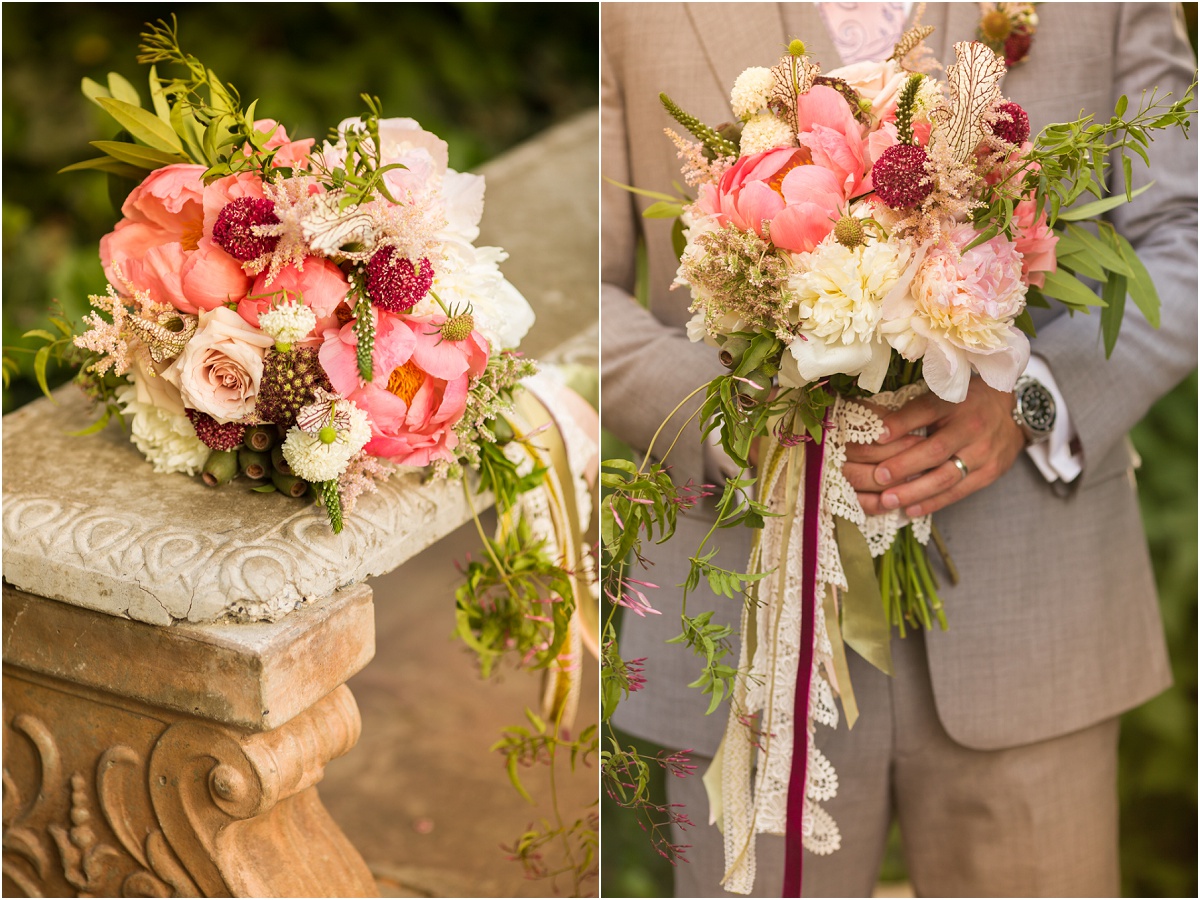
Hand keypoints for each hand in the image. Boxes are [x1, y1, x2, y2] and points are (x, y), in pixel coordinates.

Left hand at [843, 379, 1025, 517]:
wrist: (1013, 412)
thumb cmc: (968, 402)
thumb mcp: (946, 393)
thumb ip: (916, 409)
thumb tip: (877, 427)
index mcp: (957, 402)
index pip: (927, 410)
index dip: (902, 423)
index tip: (878, 435)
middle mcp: (972, 427)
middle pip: (936, 449)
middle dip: (905, 465)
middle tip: (878, 476)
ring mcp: (983, 452)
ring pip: (946, 476)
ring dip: (915, 491)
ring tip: (888, 500)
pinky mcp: (990, 473)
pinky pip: (958, 491)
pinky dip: (933, 502)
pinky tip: (910, 509)